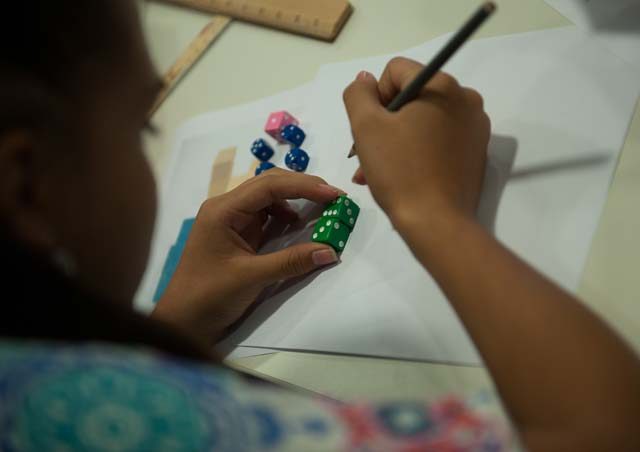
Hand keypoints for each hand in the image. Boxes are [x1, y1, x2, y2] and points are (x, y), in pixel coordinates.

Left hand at [152, 169, 342, 344]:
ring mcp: (230, 220)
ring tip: (322, 207)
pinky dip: (285, 215)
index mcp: (223, 210)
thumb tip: (330, 251)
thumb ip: (291, 262)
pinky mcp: (236, 234)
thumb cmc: (208, 296)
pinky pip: (264, 215)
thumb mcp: (251, 278)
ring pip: (267, 197)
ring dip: (295, 199)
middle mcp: (226, 208)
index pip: (269, 185)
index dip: (304, 186)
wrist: (181, 321)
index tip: (334, 194)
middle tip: (334, 197)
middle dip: (302, 187)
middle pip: (269, 184)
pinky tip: (297, 224)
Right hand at [343, 57, 489, 235]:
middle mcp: (466, 99)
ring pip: (423, 121)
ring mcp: (475, 127)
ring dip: (396, 140)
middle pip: (411, 97)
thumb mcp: (366, 127)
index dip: (376, 97)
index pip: (397, 70)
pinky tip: (400, 175)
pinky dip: (417, 151)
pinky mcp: (476, 151)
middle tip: (366, 154)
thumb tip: (366, 81)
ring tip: (376, 171)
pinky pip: (438, 139)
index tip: (371, 128)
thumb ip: (359, 94)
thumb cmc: (399, 171)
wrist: (437, 223)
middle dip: (385, 123)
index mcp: (443, 86)